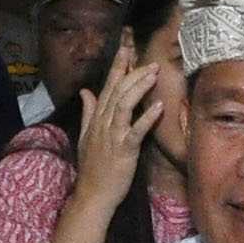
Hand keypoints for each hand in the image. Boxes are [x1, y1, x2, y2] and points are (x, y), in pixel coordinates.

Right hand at [72, 41, 158, 209]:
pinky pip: (136, 131)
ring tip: (153, 74)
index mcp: (97, 119)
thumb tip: (85, 91)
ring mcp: (113, 136)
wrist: (93, 193)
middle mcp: (104, 123)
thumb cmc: (93, 167)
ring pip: (125, 105)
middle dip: (131, 73)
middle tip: (148, 59)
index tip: (126, 49)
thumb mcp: (87, 136)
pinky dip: (147, 118)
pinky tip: (158, 106)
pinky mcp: (124, 150)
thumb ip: (88, 112)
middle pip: (117, 92)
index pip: (108, 87)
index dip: (117, 68)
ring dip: (139, 88)